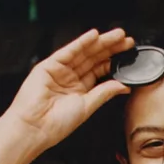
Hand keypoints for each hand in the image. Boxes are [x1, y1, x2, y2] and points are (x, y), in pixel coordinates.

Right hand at [3, 26, 134, 151]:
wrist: (35, 127)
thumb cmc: (56, 124)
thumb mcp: (87, 107)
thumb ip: (104, 93)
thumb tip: (123, 86)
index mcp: (80, 90)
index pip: (99, 71)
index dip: (114, 62)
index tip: (128, 55)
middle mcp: (70, 78)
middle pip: (94, 59)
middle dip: (111, 49)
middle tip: (128, 41)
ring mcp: (60, 70)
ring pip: (84, 53)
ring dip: (100, 43)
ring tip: (117, 35)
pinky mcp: (49, 65)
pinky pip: (68, 51)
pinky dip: (81, 43)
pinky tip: (93, 36)